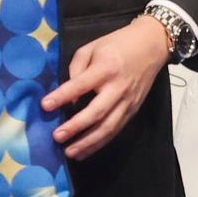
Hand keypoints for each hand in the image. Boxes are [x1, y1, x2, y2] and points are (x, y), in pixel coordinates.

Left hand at [45, 15, 173, 156]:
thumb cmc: (118, 44)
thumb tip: (67, 94)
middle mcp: (118, 87)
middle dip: (76, 127)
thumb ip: (76, 69)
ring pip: (109, 126)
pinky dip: (101, 142)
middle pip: (97, 112)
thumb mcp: (92, 48)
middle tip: (57, 137)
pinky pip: (117, 129)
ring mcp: (128, 100)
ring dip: (89, 142)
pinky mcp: (133, 109)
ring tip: (70, 152)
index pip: (81, 84)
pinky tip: (86, 151)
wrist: (153, 44)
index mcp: (106, 68)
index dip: (62, 96)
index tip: (44, 106)